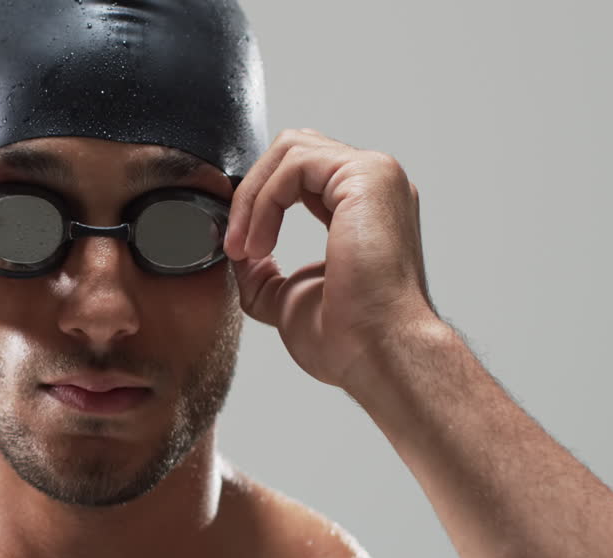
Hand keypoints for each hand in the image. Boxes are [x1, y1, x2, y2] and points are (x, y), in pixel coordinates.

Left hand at [224, 129, 439, 390]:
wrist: (377, 353)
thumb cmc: (350, 338)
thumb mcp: (287, 298)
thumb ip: (262, 272)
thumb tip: (238, 255)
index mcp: (363, 208)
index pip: (300, 174)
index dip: (259, 202)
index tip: (237, 248)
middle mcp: (374, 185)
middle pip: (294, 150)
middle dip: (252, 192)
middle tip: (234, 242)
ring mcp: (376, 175)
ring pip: (290, 150)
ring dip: (253, 198)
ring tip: (246, 248)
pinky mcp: (366, 176)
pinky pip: (294, 164)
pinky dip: (264, 201)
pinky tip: (260, 243)